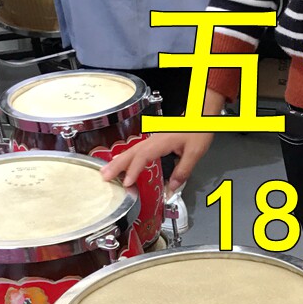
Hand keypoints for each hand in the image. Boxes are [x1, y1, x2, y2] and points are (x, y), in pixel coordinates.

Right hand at [102, 87, 225, 194]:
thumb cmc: (198, 130)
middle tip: (104, 176)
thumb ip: (183, 171)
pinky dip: (126, 159)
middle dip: (116, 165)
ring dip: (118, 162)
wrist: (199, 115)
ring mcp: (152, 140)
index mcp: (161, 142)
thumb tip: (172, 188)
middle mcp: (153, 140)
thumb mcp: (195, 152)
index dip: (133, 170)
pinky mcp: (154, 143)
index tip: (127, 182)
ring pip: (131, 151)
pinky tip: (121, 165)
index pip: (142, 156)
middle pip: (130, 152)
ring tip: (106, 172)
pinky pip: (137, 151)